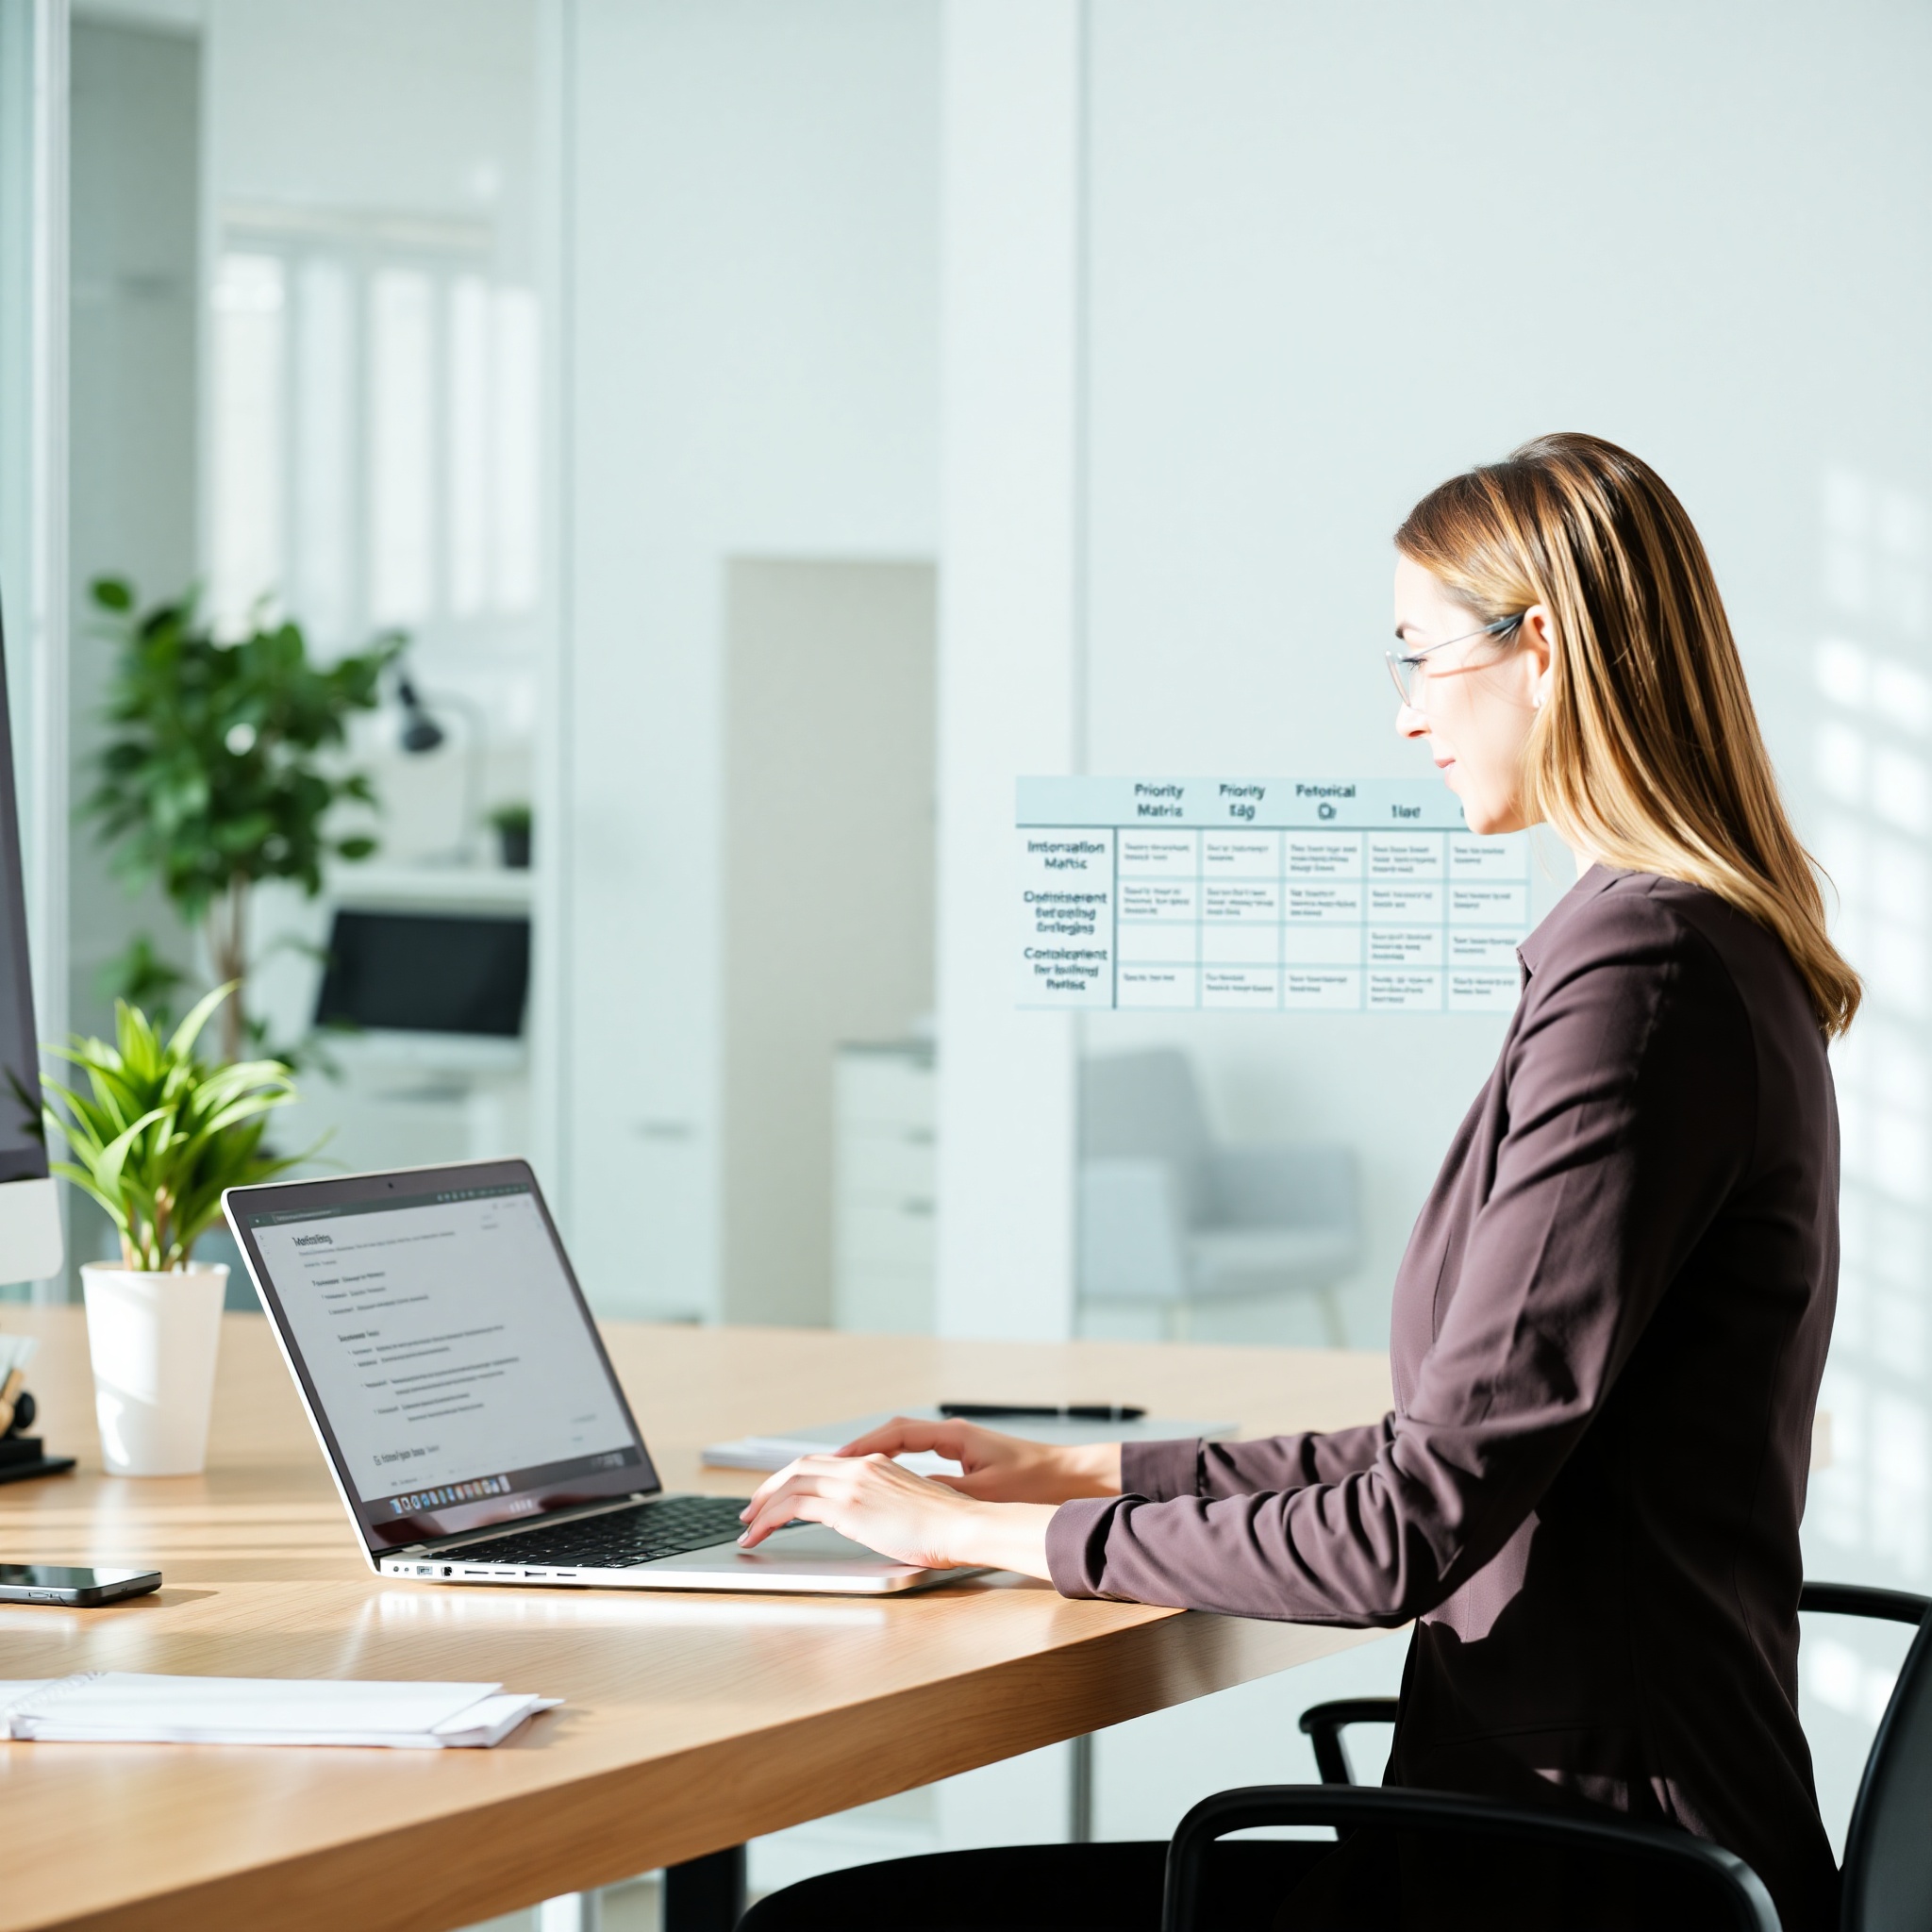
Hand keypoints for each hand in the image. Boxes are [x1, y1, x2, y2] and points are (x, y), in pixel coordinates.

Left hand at [736, 1452, 1058, 1578]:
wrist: (964, 1526)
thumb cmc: (949, 1526)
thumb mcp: (911, 1507)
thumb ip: (886, 1506)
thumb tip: (871, 1521)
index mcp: (877, 1464)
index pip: (823, 1464)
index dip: (795, 1478)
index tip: (780, 1495)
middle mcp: (861, 1467)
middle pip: (800, 1467)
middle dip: (771, 1487)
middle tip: (753, 1508)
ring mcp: (853, 1484)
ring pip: (791, 1484)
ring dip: (764, 1505)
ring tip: (749, 1525)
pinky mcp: (848, 1507)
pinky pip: (794, 1507)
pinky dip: (770, 1518)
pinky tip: (760, 1532)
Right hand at [833, 1416, 1122, 1504]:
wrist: (1069, 1477)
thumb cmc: (1035, 1481)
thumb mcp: (985, 1493)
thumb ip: (945, 1492)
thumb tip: (908, 1494)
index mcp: (954, 1436)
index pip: (897, 1433)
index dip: (864, 1446)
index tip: (837, 1458)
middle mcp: (952, 1434)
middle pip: (894, 1434)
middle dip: (861, 1448)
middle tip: (830, 1465)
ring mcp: (958, 1444)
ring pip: (905, 1443)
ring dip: (876, 1454)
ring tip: (846, 1472)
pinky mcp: (965, 1458)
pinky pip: (919, 1455)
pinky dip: (896, 1463)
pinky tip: (885, 1481)